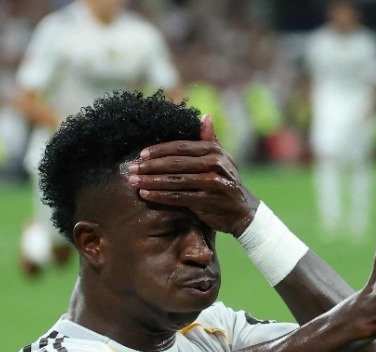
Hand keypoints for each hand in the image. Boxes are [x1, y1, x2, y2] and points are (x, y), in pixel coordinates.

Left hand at [125, 115, 260, 235]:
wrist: (244, 211)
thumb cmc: (226, 182)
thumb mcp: (223, 158)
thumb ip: (210, 139)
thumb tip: (205, 116)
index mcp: (215, 150)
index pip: (181, 147)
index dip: (159, 150)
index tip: (141, 154)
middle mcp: (215, 164)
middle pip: (176, 163)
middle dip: (151, 166)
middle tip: (131, 168)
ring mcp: (212, 183)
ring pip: (176, 180)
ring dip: (152, 181)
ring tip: (133, 181)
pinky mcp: (208, 201)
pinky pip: (179, 197)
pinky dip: (161, 196)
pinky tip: (146, 194)